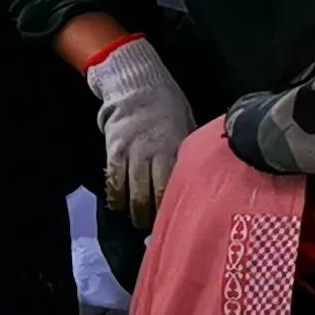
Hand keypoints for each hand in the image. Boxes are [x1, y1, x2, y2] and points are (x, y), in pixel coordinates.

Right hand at [86, 35, 195, 217]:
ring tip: (138, 222)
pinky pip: (113, 182)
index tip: (178, 222)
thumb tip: (202, 175)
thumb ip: (190, 152)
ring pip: (132, 194)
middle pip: (152, 197)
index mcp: (175, 149)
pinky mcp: (113, 152)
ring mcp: (131, 154)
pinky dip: (115, 197)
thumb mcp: (188, 126)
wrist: (137, 85)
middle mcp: (152, 155)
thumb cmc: (168, 106)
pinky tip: (119, 206)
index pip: (174, 187)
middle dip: (152, 218)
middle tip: (156, 229)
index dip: (174, 209)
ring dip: (134, 212)